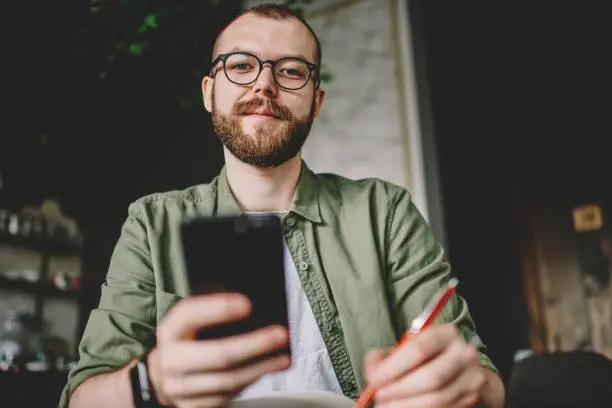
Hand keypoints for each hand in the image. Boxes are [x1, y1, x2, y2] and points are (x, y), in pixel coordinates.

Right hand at [148, 293, 289, 407]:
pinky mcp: (193, 406)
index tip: (247, 304)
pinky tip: (266, 369)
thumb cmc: (188, 339)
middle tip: (280, 334)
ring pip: (228, 380)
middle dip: (255, 344)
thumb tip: (252, 308)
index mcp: (170, 330)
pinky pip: (228, 395)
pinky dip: (251, 381)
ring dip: (261, 368)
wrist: (163, 374)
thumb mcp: (191, 320)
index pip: (190, 315)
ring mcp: (181, 387)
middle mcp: (172, 360)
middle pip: (218, 355)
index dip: (218, 309)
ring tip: (283, 357)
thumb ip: (214, 311)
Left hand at [364, 324, 485, 407]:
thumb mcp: (406, 347)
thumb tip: (372, 371)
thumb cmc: (427, 356)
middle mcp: (463, 354)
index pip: (419, 349)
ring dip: (406, 406)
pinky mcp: (471, 398)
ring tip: (387, 406)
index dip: (392, 368)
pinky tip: (404, 407)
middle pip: (431, 377)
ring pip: (438, 399)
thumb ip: (385, 356)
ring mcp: (471, 378)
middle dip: (399, 390)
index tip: (374, 380)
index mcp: (446, 334)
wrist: (459, 368)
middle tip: (379, 396)